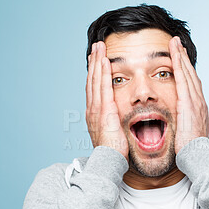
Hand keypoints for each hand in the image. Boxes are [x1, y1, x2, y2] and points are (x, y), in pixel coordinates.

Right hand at [85, 41, 128, 158]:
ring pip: (96, 80)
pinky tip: (105, 61)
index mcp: (94, 113)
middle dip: (94, 62)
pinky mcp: (104, 110)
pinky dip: (103, 73)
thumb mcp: (111, 133)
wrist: (109, 161)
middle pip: (92, 80)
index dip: (95, 73)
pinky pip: (103, 87)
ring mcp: (96, 108)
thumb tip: (116, 118)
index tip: (97, 60)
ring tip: (99, 47)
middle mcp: (92, 108)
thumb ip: (112, 122)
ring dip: (97, 62)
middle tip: (96, 47)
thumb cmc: (113, 151)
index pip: (94, 88)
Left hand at [169, 36, 208, 153]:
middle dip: (184, 58)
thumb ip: (185, 121)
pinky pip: (183, 80)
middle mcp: (199, 101)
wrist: (197, 156)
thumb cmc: (191, 147)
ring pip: (188, 73)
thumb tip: (181, 120)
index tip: (181, 58)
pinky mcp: (189, 103)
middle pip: (191, 74)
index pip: (191, 83)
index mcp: (198, 107)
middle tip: (178, 44)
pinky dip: (179, 66)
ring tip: (175, 43)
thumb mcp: (189, 131)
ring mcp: (195, 101)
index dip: (186, 69)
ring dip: (181, 57)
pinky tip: (174, 55)